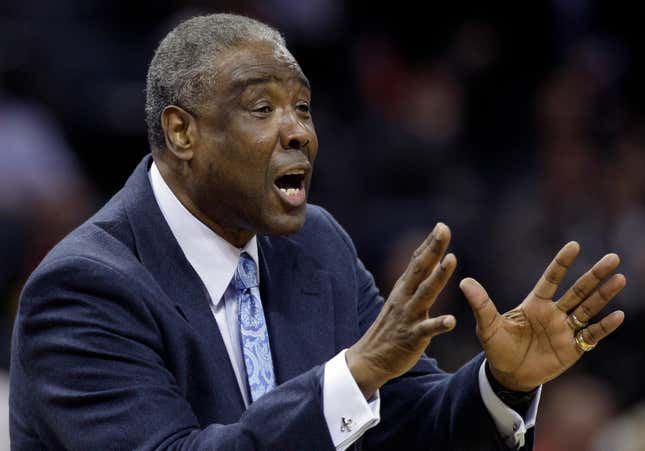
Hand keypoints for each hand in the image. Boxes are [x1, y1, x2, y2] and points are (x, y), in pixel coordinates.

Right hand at [346, 223, 456, 398]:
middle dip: (433, 249)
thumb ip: (414, 282)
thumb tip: (426, 261)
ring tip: (452, 259)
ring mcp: (408, 316)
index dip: (429, 244)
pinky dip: (438, 324)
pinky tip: (451, 320)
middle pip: (421, 269)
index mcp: (404, 289)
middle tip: (444, 230)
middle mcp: (405, 298)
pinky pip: (426, 329)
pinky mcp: (412, 336)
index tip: (442, 225)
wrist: (370, 359)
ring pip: (425, 293)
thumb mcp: (401, 300)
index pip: (417, 261)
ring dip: (439, 276)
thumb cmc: (390, 328)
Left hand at [460, 241, 625, 391]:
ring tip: (619, 279)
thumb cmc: (497, 347)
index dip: (562, 263)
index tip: (574, 245)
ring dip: (604, 295)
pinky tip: (618, 315)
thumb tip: (464, 281)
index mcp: (534, 304)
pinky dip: (604, 326)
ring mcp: (565, 330)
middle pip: (577, 290)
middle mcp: (553, 313)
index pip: (551, 279)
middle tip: (612, 258)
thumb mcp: (487, 325)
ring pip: (588, 308)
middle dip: (594, 275)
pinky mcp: (573, 348)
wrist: (508, 375)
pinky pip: (591, 335)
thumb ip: (481, 304)